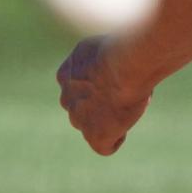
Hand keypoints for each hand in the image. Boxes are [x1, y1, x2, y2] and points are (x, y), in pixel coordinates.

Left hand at [56, 36, 151, 154]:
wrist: (123, 63)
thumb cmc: (119, 49)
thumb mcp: (103, 46)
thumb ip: (100, 61)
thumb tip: (110, 70)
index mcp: (66, 74)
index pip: (76, 88)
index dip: (96, 87)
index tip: (112, 81)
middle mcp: (67, 97)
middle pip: (81, 109)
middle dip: (97, 106)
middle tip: (120, 95)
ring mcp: (78, 118)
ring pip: (91, 127)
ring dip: (106, 121)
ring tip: (125, 105)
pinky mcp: (94, 136)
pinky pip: (104, 146)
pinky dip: (116, 138)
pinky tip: (125, 121)